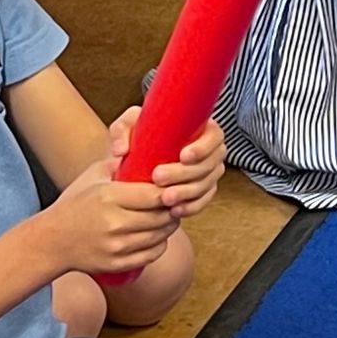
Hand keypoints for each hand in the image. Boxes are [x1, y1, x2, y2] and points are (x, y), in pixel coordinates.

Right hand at [42, 154, 174, 279]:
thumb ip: (119, 164)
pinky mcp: (118, 263)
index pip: (154, 195)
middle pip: (161, 216)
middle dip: (172, 208)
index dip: (168, 191)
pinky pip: (152, 254)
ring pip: (160, 236)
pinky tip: (156, 235)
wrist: (52, 240)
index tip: (171, 187)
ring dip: (168, 226)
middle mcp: (114, 223)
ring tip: (167, 216)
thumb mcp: (92, 176)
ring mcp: (116, 246)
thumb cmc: (74, 204)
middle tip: (174, 202)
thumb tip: (146, 150)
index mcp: (108, 196)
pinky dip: (159, 244)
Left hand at [110, 107, 224, 219]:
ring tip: (165, 198)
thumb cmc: (138, 136)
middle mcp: (209, 151)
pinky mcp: (202, 191)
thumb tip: (121, 151)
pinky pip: (203, 201)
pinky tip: (175, 211)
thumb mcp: (128, 126)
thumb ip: (121, 131)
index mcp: (200, 128)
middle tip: (159, 178)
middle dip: (186, 173)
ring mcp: (208, 173)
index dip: (203, 148)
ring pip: (206, 185)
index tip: (183, 156)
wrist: (137, 160)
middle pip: (210, 164)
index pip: (215, 136)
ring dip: (187, 193)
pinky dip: (190, 207)